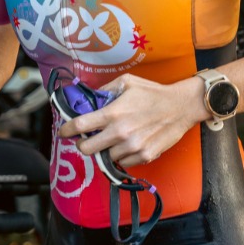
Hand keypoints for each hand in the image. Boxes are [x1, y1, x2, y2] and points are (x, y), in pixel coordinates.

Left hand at [57, 72, 206, 169]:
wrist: (180, 107)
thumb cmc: (153, 93)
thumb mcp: (126, 82)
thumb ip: (105, 90)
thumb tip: (90, 97)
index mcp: (113, 113)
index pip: (80, 125)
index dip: (67, 129)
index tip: (63, 131)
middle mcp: (120, 132)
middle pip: (87, 149)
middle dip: (83, 144)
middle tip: (86, 139)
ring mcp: (132, 147)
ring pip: (106, 157)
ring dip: (106, 149)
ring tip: (115, 139)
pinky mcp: (144, 156)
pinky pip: (123, 162)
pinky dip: (122, 156)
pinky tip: (128, 144)